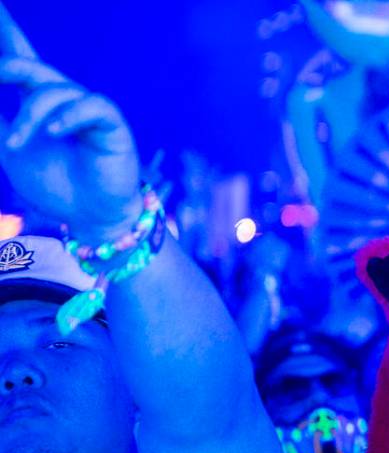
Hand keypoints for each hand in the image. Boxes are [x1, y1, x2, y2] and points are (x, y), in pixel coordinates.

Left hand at [0, 4, 139, 239]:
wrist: (90, 217)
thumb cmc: (56, 185)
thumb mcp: (10, 151)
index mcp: (39, 103)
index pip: (20, 59)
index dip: (7, 32)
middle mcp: (64, 100)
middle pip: (34, 67)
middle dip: (11, 66)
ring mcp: (88, 110)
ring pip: (55, 91)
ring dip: (31, 117)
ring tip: (20, 145)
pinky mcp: (111, 124)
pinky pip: (91, 105)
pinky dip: (69, 116)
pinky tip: (55, 133)